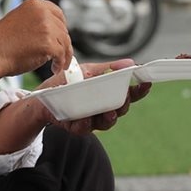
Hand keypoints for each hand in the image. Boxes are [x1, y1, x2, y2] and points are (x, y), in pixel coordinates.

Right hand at [0, 0, 73, 78]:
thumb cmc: (0, 43)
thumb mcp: (19, 22)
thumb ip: (35, 22)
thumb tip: (52, 32)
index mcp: (34, 4)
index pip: (58, 13)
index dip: (61, 27)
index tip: (61, 36)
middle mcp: (42, 12)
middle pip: (63, 29)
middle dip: (63, 43)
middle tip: (60, 54)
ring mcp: (46, 27)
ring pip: (65, 42)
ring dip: (64, 55)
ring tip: (58, 64)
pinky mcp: (48, 43)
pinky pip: (62, 54)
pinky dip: (60, 63)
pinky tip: (55, 68)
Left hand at [38, 59, 152, 135]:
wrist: (43, 96)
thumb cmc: (68, 81)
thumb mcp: (87, 70)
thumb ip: (108, 68)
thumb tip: (130, 63)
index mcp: (107, 93)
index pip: (129, 94)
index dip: (139, 90)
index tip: (147, 82)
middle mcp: (103, 109)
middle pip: (120, 110)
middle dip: (123, 105)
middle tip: (124, 98)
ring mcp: (91, 119)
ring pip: (105, 123)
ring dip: (108, 117)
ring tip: (108, 112)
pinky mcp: (76, 127)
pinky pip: (83, 128)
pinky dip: (84, 123)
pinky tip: (83, 118)